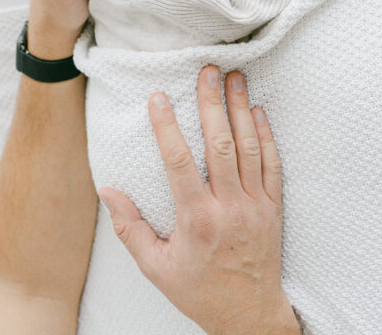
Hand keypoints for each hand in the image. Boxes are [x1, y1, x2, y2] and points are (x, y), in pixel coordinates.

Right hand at [98, 67, 299, 334]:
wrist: (249, 317)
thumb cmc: (199, 291)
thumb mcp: (156, 268)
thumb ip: (130, 228)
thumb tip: (108, 191)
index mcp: (196, 220)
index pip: (179, 162)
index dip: (167, 126)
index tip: (158, 97)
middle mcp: (228, 208)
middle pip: (220, 145)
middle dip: (212, 103)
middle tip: (207, 70)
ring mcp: (255, 206)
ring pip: (249, 148)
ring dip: (240, 109)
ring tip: (235, 77)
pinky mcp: (273, 208)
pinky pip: (272, 165)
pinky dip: (266, 136)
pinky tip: (257, 111)